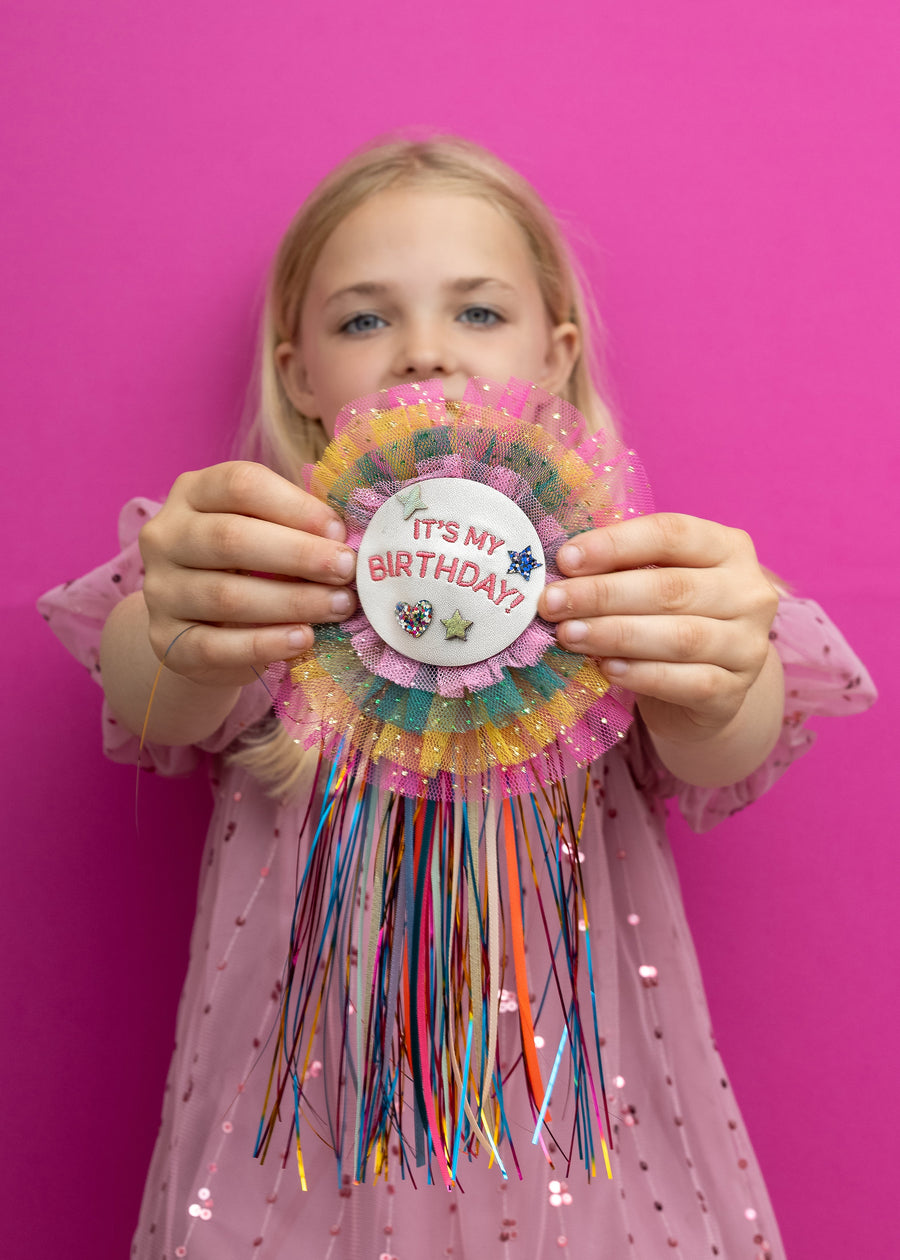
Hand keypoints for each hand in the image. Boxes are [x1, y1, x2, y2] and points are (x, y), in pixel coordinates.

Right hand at [139, 461, 356, 687]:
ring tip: (338, 606)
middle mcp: (165, 536)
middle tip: (346, 570)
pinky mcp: (165, 640)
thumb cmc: (249, 567)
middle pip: (230, 538)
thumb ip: (299, 527)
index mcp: (193, 493)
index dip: (294, 506)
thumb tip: (350, 539)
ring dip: (292, 602)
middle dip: (298, 555)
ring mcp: (160, 590)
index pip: (239, 485)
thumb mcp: (267, 533)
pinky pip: (216, 645)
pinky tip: (303, 639)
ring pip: (226, 596)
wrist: (202, 630)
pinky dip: (265, 644)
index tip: (339, 529)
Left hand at [538, 513, 778, 745]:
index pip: (672, 534)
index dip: (615, 544)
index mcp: (728, 547)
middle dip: (602, 595)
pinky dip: (642, 674)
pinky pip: (686, 682)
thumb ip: (619, 568)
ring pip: (680, 637)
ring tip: (568, 635)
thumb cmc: (668, 619)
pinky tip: (606, 668)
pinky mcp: (733, 693)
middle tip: (552, 603)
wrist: (705, 687)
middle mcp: (749, 593)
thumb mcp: (652, 581)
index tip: (565, 559)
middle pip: (671, 588)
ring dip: (615, 635)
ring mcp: (748, 646)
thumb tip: (562, 567)